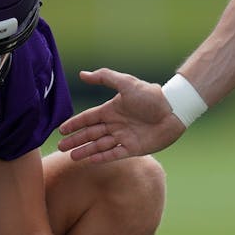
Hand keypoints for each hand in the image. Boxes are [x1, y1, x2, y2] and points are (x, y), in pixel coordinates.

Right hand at [57, 68, 185, 162]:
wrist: (173, 111)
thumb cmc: (151, 96)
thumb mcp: (126, 83)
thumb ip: (104, 77)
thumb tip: (82, 74)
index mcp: (112, 110)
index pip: (88, 118)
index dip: (75, 124)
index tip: (61, 130)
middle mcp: (116, 124)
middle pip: (91, 134)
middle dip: (76, 141)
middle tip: (60, 148)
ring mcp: (124, 137)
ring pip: (100, 146)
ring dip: (86, 151)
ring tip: (72, 157)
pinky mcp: (134, 148)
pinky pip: (114, 154)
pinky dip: (102, 157)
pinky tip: (90, 160)